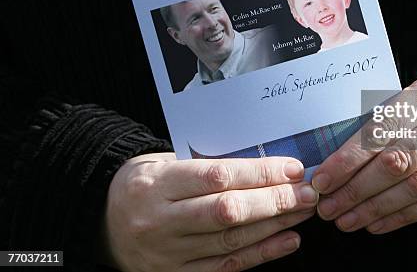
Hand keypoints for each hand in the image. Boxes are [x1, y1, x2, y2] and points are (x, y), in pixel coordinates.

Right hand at [100, 153, 317, 271]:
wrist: (101, 221)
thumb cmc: (141, 184)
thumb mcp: (163, 163)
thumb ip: (205, 165)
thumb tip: (262, 165)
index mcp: (157, 184)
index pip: (218, 176)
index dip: (259, 173)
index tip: (291, 167)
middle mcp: (162, 221)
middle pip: (228, 211)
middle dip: (275, 201)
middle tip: (308, 192)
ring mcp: (168, 253)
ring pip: (231, 241)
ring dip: (275, 226)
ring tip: (303, 212)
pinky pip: (226, 266)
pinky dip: (261, 254)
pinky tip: (287, 241)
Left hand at [312, 74, 416, 233]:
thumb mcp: (410, 105)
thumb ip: (380, 129)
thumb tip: (331, 168)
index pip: (381, 130)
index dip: (349, 159)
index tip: (322, 181)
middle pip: (399, 160)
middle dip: (357, 189)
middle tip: (329, 208)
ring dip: (376, 208)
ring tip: (347, 220)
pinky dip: (402, 217)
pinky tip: (376, 223)